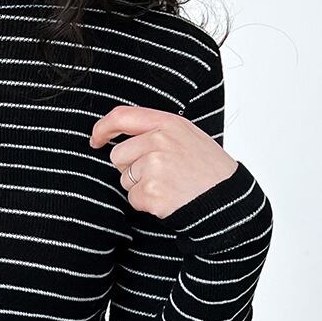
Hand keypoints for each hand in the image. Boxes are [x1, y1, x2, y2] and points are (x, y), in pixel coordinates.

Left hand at [89, 105, 237, 218]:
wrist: (226, 200)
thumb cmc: (208, 170)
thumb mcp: (188, 137)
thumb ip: (158, 131)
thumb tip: (124, 136)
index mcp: (168, 123)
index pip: (122, 117)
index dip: (103, 128)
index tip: (95, 139)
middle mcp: (159, 141)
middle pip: (118, 156)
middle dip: (131, 168)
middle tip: (161, 174)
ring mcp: (154, 166)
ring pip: (124, 179)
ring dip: (140, 187)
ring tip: (168, 186)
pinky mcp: (151, 191)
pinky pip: (132, 198)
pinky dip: (146, 203)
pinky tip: (168, 199)